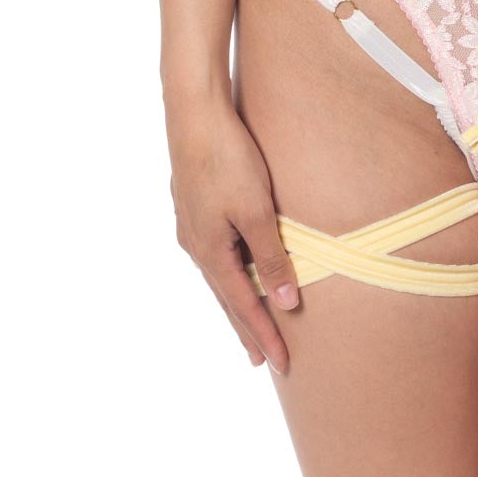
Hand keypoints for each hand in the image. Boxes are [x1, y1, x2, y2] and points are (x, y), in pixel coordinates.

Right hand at [166, 96, 300, 372]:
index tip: (281, 363)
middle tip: (259, 360)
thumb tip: (286, 303)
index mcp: (210, 252)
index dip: (263, 335)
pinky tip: (233, 266)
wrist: (194, 113)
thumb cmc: (228, 160)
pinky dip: (229, 270)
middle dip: (245, 327)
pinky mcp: (194, 203)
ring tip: (248, 319)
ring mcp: (191, 223)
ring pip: (218, 273)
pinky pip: (215, 250)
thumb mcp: (256, 212)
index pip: (242, 306)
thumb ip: (271, 258)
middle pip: (225, 296)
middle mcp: (195, 244)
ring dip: (236, 299)